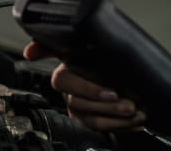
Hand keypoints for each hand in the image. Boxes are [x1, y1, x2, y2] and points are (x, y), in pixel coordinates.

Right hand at [22, 42, 145, 130]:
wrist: (114, 68)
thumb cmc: (99, 55)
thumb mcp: (89, 44)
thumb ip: (71, 40)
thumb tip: (32, 49)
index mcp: (65, 72)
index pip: (64, 80)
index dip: (87, 89)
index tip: (112, 93)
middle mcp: (69, 92)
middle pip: (81, 103)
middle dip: (108, 107)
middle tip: (130, 105)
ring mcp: (78, 109)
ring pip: (92, 120)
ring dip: (117, 120)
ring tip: (137, 115)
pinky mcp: (89, 121)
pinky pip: (104, 129)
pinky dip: (123, 127)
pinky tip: (137, 123)